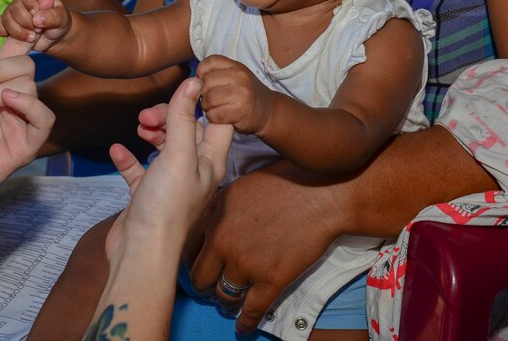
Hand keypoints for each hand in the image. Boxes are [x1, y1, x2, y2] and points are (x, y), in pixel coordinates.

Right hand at [0, 0, 70, 52]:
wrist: (54, 37)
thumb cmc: (59, 23)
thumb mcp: (62, 19)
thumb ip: (53, 16)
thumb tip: (37, 19)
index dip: (30, 3)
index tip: (36, 14)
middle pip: (15, 8)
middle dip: (27, 23)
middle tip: (39, 30)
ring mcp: (12, 11)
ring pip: (6, 19)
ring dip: (18, 32)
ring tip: (33, 37)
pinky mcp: (7, 24)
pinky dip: (5, 32)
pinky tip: (18, 38)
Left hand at [0, 38, 53, 224]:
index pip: (17, 50)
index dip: (25, 33)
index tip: (25, 18)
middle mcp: (9, 98)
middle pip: (25, 65)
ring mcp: (18, 121)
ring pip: (30, 87)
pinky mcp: (25, 144)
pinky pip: (44, 118)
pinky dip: (29, 104)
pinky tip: (6, 101)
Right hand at [105, 78, 232, 262]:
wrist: (141, 252)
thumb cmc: (167, 206)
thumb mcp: (178, 154)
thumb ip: (184, 117)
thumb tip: (194, 81)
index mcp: (211, 162)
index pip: (219, 122)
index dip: (209, 100)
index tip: (190, 81)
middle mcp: (195, 171)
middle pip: (188, 130)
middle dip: (170, 115)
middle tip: (148, 115)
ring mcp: (171, 183)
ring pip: (165, 146)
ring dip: (152, 132)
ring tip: (139, 127)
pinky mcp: (148, 195)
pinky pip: (140, 169)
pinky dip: (130, 158)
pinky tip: (119, 149)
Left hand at [182, 160, 348, 333]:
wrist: (320, 192)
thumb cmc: (283, 181)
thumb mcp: (237, 186)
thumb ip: (219, 209)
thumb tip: (209, 226)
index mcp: (212, 216)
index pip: (187, 249)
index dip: (192, 261)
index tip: (198, 266)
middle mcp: (222, 242)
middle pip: (200, 278)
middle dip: (204, 285)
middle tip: (210, 286)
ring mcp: (245, 263)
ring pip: (223, 296)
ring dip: (225, 301)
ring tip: (229, 302)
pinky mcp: (271, 280)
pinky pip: (251, 310)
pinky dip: (245, 322)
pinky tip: (242, 327)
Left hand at [196, 54, 275, 134]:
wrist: (269, 112)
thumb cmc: (245, 95)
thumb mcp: (234, 77)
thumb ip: (215, 74)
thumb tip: (192, 82)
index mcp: (236, 66)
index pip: (209, 62)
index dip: (201, 74)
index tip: (205, 83)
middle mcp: (240, 77)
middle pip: (205, 82)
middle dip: (202, 94)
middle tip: (211, 100)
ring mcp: (241, 94)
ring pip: (208, 99)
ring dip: (207, 107)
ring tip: (215, 108)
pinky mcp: (241, 111)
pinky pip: (215, 114)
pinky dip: (213, 118)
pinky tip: (220, 117)